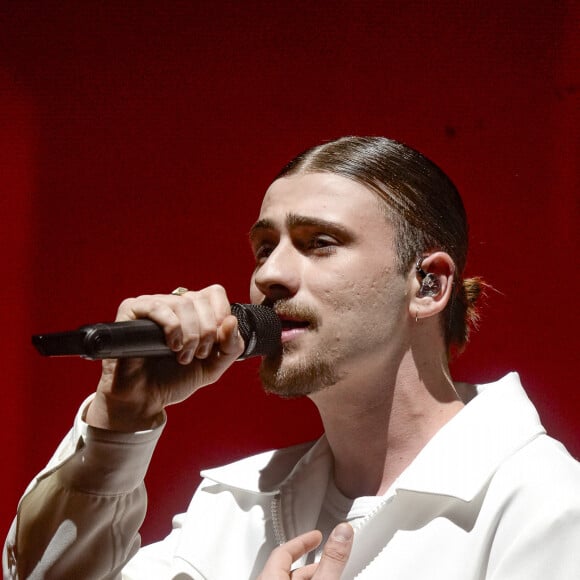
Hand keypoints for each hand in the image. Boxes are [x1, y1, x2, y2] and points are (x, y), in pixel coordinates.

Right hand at [86, 284, 244, 430]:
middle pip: (200, 299)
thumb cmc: (175, 380)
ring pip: (182, 303)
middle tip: (198, 355)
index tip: (216, 342)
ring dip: (190, 334)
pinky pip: (157, 306)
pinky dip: (172, 327)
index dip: (221, 315)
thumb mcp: (213, 366)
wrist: (145, 399)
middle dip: (206, 331)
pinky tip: (171, 346)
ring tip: (182, 356)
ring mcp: (152, 304)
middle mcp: (173, 302)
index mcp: (193, 310)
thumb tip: (232, 320)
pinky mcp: (131, 310)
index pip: (215, 293)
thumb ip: (231, 346)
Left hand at [258, 523, 353, 579]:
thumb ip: (331, 560)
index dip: (303, 541)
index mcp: (269, 578)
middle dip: (309, 564)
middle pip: (284, 568)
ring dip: (307, 578)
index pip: (283, 551)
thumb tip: (342, 533)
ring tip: (325, 576)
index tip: (316, 536)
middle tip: (326, 560)